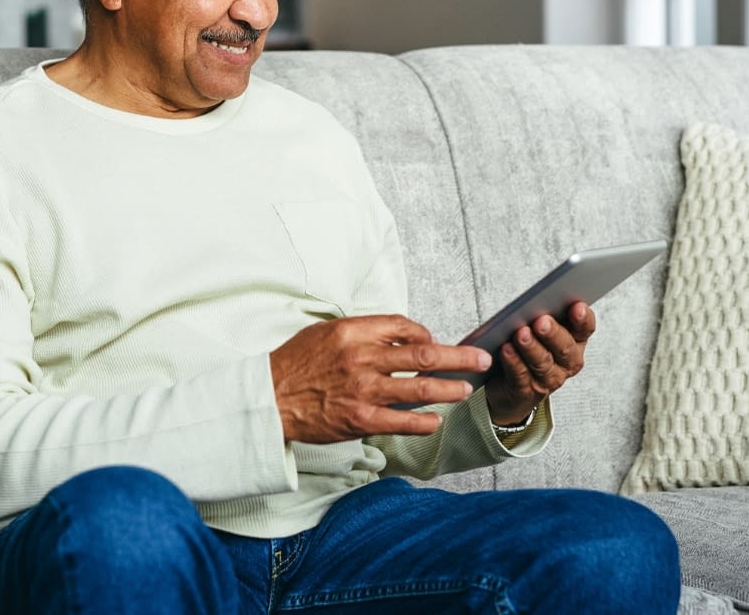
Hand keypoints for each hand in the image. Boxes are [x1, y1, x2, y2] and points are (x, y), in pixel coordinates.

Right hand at [268, 314, 491, 443]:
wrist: (267, 399)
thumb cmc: (293, 365)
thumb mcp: (324, 333)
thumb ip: (361, 333)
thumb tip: (398, 337)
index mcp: (352, 332)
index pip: (404, 326)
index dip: (425, 334)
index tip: (435, 341)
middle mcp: (362, 358)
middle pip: (423, 354)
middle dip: (458, 357)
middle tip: (481, 359)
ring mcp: (363, 390)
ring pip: (420, 387)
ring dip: (449, 388)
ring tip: (466, 389)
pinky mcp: (360, 419)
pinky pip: (402, 420)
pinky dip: (424, 421)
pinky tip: (436, 420)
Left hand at [484, 302, 595, 426]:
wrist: (507, 385)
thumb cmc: (526, 345)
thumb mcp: (537, 327)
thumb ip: (542, 313)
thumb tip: (535, 300)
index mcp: (574, 341)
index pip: (584, 329)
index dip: (583, 319)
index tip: (578, 306)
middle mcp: (567, 362)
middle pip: (564, 347)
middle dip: (553, 333)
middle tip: (542, 321)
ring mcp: (549, 379)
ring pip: (543, 363)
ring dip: (531, 347)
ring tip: (520, 333)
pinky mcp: (526, 391)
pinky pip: (520, 375)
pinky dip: (513, 361)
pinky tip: (506, 349)